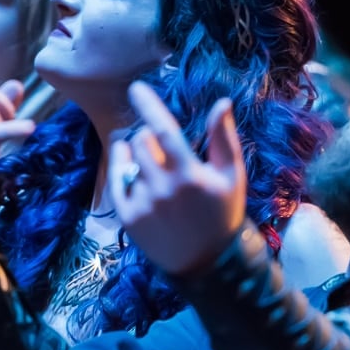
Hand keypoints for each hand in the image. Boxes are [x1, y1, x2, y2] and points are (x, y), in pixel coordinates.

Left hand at [110, 82, 245, 275]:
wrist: (206, 262)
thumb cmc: (222, 213)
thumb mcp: (231, 177)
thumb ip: (223, 139)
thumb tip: (221, 102)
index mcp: (189, 175)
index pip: (163, 130)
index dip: (148, 105)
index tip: (136, 87)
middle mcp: (163, 189)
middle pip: (142, 141)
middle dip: (149, 135)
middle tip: (160, 145)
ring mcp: (143, 204)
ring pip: (128, 159)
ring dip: (135, 151)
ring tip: (149, 160)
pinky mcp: (128, 217)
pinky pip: (117, 180)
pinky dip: (121, 167)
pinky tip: (131, 167)